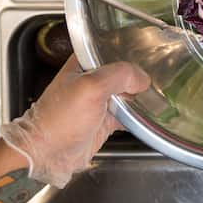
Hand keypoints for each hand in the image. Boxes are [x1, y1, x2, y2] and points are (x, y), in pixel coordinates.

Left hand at [0, 55, 150, 187]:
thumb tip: (142, 79)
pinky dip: (138, 116)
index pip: (113, 49)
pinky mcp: (105, 121)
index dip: (131, 53)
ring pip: (128, 94)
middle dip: (138, 77)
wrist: (46, 154)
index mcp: (84, 63)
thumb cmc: (60, 118)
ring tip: (155, 98)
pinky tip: (147, 116)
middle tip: (155, 81)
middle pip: (124, 72)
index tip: (148, 59)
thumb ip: (119, 76)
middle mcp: (93, 79)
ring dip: (140, 97)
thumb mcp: (91, 87)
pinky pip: (128, 115)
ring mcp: (99, 101)